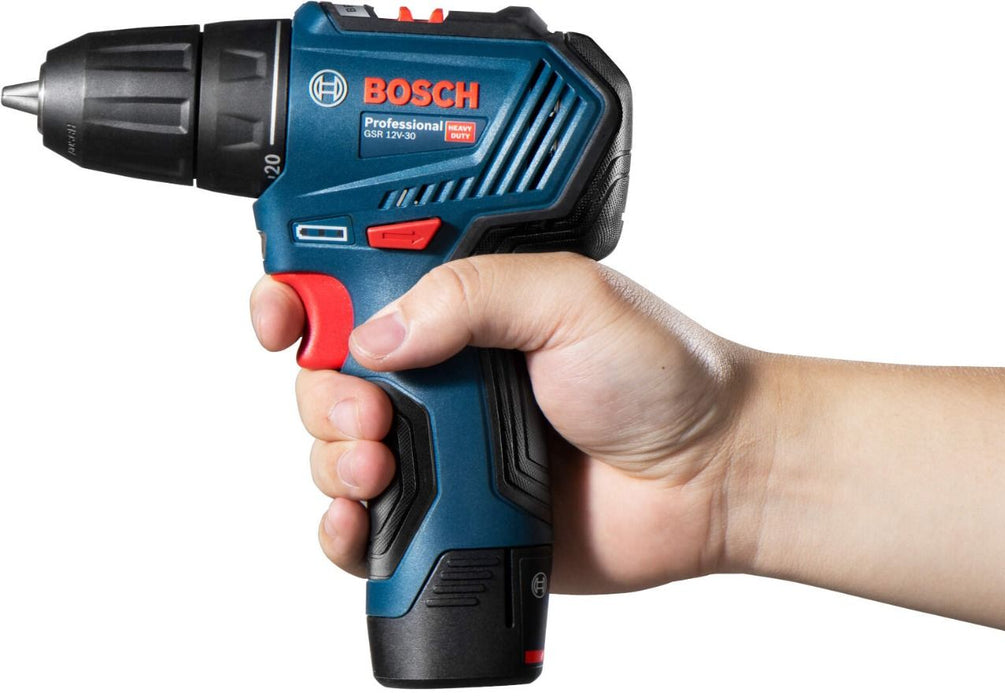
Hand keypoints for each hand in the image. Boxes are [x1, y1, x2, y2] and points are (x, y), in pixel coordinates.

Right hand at [249, 253, 764, 593]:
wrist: (710, 476)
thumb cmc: (662, 376)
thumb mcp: (571, 297)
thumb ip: (471, 293)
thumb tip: (375, 334)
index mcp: (462, 306)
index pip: (347, 288)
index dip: (299, 298)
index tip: (281, 317)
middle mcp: (443, 373)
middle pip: (324, 376)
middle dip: (322, 394)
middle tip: (372, 411)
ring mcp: (443, 448)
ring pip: (332, 452)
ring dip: (333, 459)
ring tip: (384, 465)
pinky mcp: (450, 519)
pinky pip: (364, 530)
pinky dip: (344, 529)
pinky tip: (364, 520)